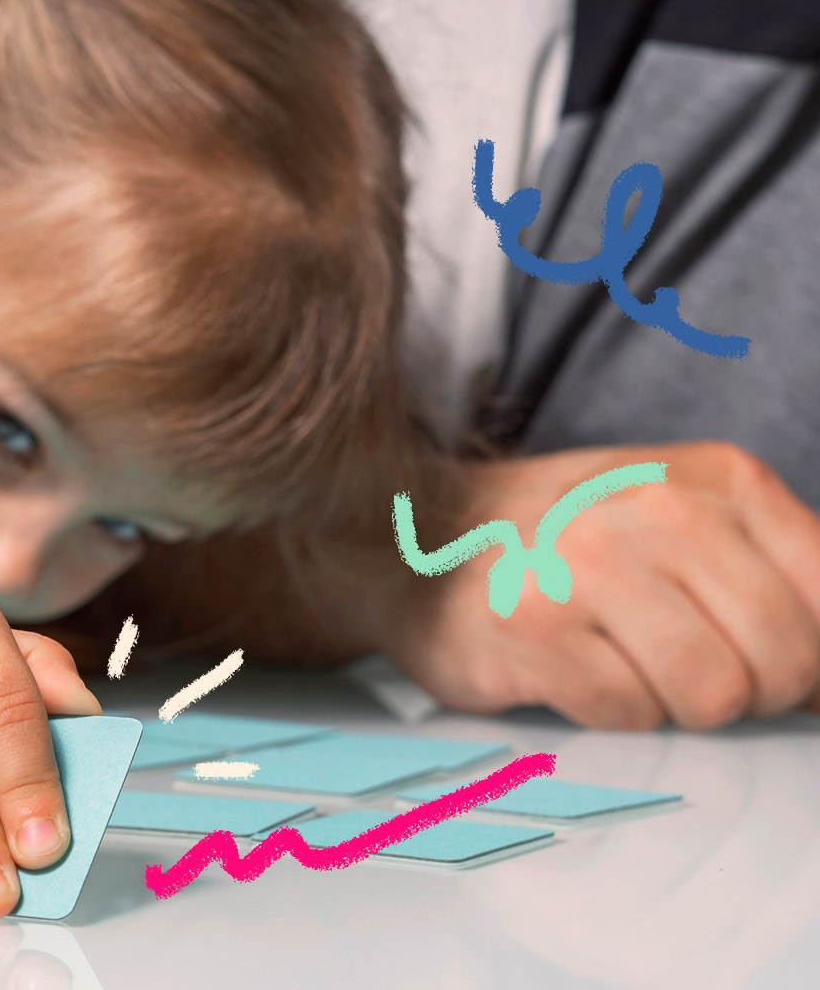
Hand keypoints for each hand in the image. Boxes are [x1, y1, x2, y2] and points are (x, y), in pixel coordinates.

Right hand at [380, 442, 819, 728]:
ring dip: (677, 706)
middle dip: (748, 691)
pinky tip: (571, 670)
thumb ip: (771, 567)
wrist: (412, 534)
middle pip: (783, 660)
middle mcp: (657, 509)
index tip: (765, 663)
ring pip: (713, 696)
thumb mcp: (682, 513)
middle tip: (688, 671)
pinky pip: (628, 713)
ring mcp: (588, 566)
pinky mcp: (531, 629)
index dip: (811, 657)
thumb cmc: (560, 540)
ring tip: (627, 667)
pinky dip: (608, 712)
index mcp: (715, 478)